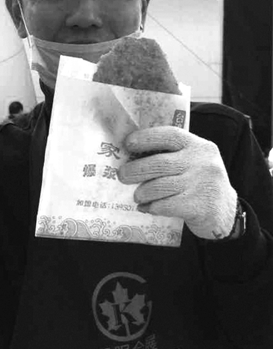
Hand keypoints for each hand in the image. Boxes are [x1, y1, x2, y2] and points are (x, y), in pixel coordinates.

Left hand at [118, 126, 237, 239]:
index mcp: (198, 145)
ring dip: (142, 192)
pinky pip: (165, 205)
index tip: (128, 143)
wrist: (225, 212)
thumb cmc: (198, 183)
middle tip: (122, 175)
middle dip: (136, 170)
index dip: (146, 138)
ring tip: (137, 195)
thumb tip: (132, 156)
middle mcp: (202, 162)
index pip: (169, 135)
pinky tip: (147, 207)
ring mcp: (202, 184)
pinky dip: (151, 207)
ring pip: (159, 186)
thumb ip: (171, 156)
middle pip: (159, 163)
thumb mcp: (193, 162)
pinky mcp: (199, 206)